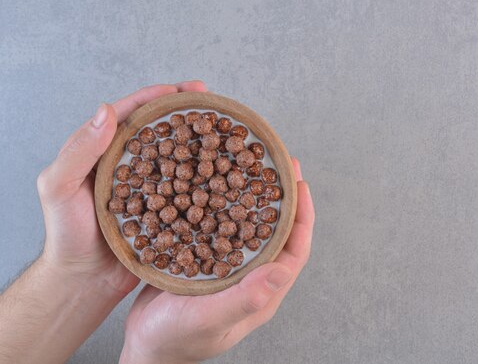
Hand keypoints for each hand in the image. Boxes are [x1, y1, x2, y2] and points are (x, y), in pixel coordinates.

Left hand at [36, 81, 206, 295]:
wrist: (86, 279)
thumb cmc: (67, 233)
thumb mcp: (59, 188)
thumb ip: (78, 151)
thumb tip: (105, 111)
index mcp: (105, 150)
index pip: (133, 112)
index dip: (160, 96)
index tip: (187, 89)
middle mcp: (132, 163)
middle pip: (162, 129)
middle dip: (188, 113)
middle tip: (214, 103)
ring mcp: (151, 186)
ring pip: (179, 156)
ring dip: (201, 142)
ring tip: (225, 132)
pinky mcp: (166, 209)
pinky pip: (187, 188)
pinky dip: (205, 177)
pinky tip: (223, 173)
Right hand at [119, 159, 314, 363]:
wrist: (143, 346)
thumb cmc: (177, 339)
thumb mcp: (209, 319)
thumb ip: (245, 297)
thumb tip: (283, 269)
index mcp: (262, 292)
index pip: (295, 250)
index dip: (303, 217)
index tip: (301, 184)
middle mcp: (250, 276)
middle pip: (276, 231)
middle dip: (282, 197)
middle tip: (281, 162)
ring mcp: (229, 267)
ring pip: (250, 225)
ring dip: (255, 195)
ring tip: (254, 165)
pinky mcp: (206, 259)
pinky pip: (224, 227)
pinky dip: (226, 202)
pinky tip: (218, 183)